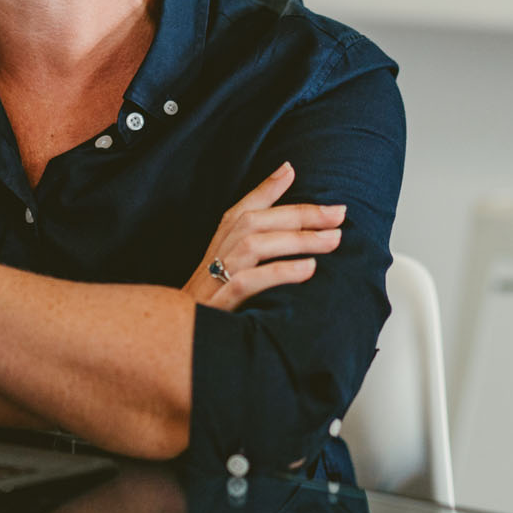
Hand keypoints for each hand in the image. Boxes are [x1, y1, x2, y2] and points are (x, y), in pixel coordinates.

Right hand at [181, 162, 343, 310]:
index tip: (291, 169)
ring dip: (297, 239)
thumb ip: (254, 237)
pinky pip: (247, 283)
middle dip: (299, 214)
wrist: (175, 342)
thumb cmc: (211, 300)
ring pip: (254, 246)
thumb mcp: (229, 267)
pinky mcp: (218, 305)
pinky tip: (308, 269)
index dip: (266, 188)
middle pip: (254, 222)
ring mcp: (215, 279)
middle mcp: (217, 255)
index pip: (243, 208)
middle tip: (338, 214)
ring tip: (333, 239)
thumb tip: (282, 204)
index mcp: (220, 244)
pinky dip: (279, 273)